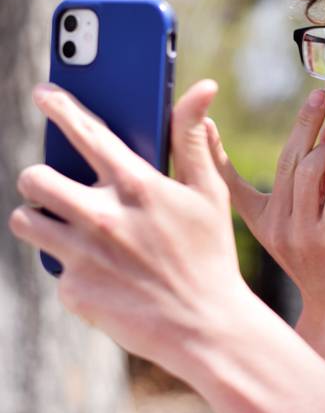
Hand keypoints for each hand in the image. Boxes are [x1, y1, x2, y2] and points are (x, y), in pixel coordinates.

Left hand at [9, 80, 250, 370]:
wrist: (205, 325)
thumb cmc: (211, 252)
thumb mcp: (210, 191)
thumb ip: (193, 137)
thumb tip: (203, 87)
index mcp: (135, 184)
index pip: (85, 131)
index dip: (60, 106)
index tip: (45, 93)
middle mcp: (101, 215)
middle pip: (34, 177)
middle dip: (41, 177)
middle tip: (60, 187)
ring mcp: (82, 255)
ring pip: (25, 220)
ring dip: (41, 219)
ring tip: (71, 226)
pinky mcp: (72, 290)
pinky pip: (51, 267)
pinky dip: (70, 265)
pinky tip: (102, 271)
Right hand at [205, 90, 324, 376]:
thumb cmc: (319, 259)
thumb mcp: (288, 228)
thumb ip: (288, 191)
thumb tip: (305, 144)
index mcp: (264, 218)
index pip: (230, 180)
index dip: (213, 149)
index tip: (201, 119)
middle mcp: (278, 224)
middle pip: (289, 159)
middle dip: (306, 121)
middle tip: (322, 94)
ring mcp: (303, 232)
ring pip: (311, 171)